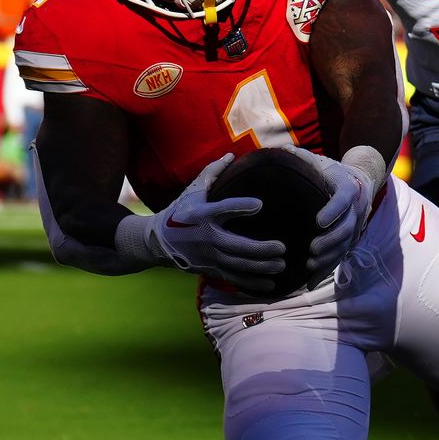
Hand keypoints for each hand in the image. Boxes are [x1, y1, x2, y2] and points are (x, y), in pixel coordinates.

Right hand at [143, 154, 285, 292]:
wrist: (155, 242)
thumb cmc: (180, 212)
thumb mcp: (192, 191)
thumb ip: (212, 173)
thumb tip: (231, 154)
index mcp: (202, 214)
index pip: (222, 209)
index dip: (240, 207)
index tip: (259, 205)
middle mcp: (205, 237)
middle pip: (235, 245)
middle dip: (260, 249)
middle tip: (282, 248)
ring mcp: (207, 256)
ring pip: (237, 265)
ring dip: (260, 267)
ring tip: (281, 265)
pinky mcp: (209, 269)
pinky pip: (232, 278)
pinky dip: (251, 284)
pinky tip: (270, 285)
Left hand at [272, 145, 380, 273]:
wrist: (361, 180)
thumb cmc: (332, 170)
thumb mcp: (319, 161)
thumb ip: (301, 158)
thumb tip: (280, 151)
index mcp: (348, 186)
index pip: (344, 199)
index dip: (333, 211)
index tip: (318, 221)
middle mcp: (356, 207)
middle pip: (347, 227)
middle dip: (331, 240)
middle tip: (312, 249)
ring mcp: (355, 225)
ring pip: (346, 245)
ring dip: (330, 257)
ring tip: (311, 265)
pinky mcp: (350, 238)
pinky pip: (340, 256)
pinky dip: (327, 269)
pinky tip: (310, 281)